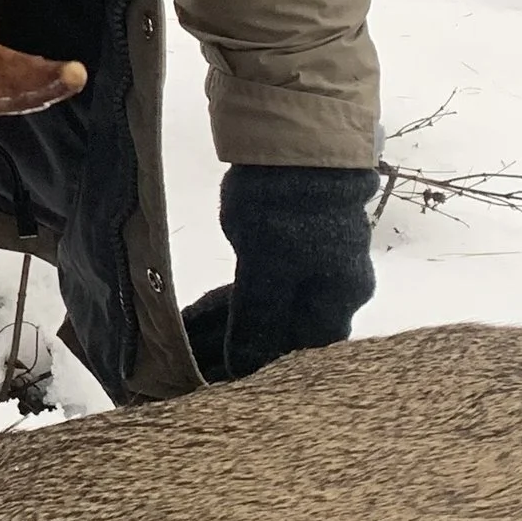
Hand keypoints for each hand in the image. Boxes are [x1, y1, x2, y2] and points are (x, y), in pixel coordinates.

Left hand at [181, 164, 376, 385]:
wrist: (294, 141)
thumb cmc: (286, 209)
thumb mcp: (267, 270)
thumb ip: (258, 322)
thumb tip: (245, 370)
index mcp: (337, 302)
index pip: (299, 356)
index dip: (258, 371)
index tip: (213, 380)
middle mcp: (333, 290)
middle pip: (282, 335)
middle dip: (235, 349)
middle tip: (188, 363)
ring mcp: (314, 266)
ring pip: (267, 311)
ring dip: (228, 327)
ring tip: (183, 341)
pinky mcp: (290, 245)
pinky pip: (260, 289)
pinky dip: (231, 303)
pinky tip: (201, 314)